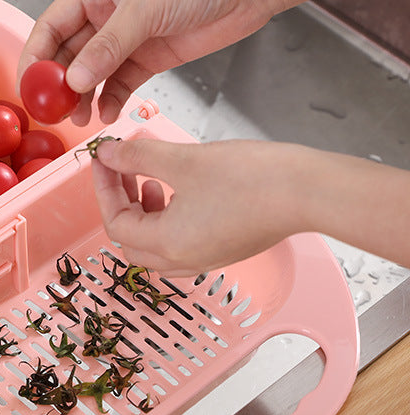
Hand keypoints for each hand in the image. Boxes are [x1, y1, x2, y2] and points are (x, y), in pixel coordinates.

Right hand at [18, 0, 274, 124]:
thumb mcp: (144, 9)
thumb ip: (107, 47)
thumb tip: (75, 80)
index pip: (51, 25)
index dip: (35, 55)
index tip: (28, 85)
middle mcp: (107, 15)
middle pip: (69, 54)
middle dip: (58, 84)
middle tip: (53, 111)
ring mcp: (129, 38)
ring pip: (93, 74)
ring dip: (84, 97)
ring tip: (80, 118)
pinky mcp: (150, 58)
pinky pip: (121, 84)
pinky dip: (112, 100)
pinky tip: (108, 113)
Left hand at [91, 137, 314, 275]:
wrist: (310, 191)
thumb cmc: (253, 179)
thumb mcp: (183, 160)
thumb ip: (138, 156)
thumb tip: (107, 154)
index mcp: (169, 244)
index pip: (115, 223)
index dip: (103, 189)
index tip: (103, 161)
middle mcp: (185, 260)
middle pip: (131, 241)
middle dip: (120, 203)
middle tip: (121, 171)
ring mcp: (206, 258)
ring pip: (155, 245)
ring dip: (143, 213)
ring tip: (150, 179)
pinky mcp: (225, 248)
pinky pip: (180, 242)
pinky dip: (167, 218)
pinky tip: (179, 189)